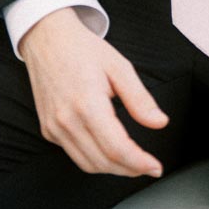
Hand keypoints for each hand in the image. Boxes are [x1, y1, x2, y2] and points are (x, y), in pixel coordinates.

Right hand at [20, 7, 167, 176]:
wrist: (48, 38)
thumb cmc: (83, 49)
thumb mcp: (118, 66)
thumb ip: (139, 98)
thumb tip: (160, 122)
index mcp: (87, 103)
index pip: (116, 148)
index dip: (139, 163)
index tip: (156, 167)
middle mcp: (66, 120)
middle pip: (103, 162)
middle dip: (130, 169)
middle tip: (148, 166)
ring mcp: (54, 127)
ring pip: (87, 164)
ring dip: (113, 169)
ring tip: (132, 162)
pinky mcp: (48, 129)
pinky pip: (74, 154)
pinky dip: (94, 159)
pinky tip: (108, 150)